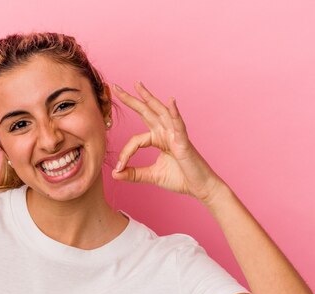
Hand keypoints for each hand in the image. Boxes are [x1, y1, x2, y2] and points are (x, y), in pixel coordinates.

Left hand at [111, 82, 224, 203]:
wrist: (200, 187)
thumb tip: (114, 174)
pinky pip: (179, 125)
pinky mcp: (184, 142)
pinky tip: (170, 101)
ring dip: (149, 98)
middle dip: (131, 99)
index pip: (135, 140)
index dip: (125, 153)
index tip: (118, 167)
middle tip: (116, 87)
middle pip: (146, 112)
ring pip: (161, 112)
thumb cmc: (181, 179)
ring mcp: (175, 135)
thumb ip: (133, 174)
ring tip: (138, 85)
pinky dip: (175, 113)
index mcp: (158, 139)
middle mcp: (166, 133)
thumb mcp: (152, 176)